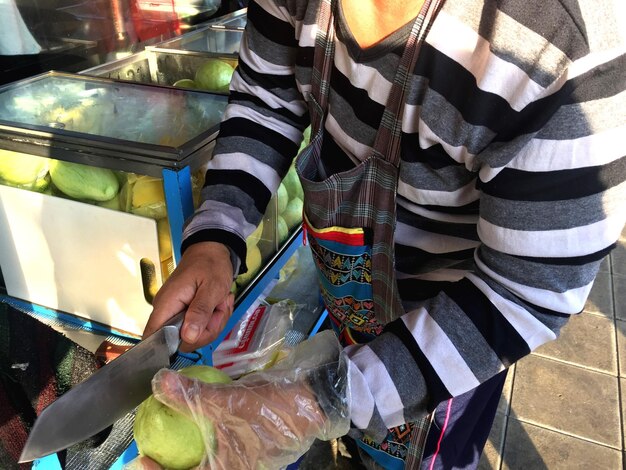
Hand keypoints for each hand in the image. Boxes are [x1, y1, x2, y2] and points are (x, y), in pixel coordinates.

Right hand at [143, 242, 234, 351]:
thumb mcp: (211, 287)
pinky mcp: (185, 315)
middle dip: (206, 331)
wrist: (211, 252)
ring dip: (213, 324)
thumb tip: (188, 337)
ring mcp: (175, 314)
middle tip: (218, 310)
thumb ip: (200, 312)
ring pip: (193, 336)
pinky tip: (218, 306)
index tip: (198, 334)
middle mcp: (166, 312)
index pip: (153, 337)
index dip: (172, 345)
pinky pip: (198, 328)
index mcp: (167, 304)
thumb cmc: (210, 265)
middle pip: (181, 341)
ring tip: (220, 304)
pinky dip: (212, 320)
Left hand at [144, 331, 350, 469]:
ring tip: (174, 434)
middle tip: (153, 448)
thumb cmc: (270, 410)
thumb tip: (157, 382)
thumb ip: (188, 394)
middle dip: (173, 463)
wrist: (314, 400)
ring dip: (191, 452)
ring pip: (210, 462)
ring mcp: (247, 463)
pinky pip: (224, 451)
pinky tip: (202, 422)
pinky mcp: (255, 451)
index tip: (141, 458)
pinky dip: (208, 440)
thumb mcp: (225, 401)